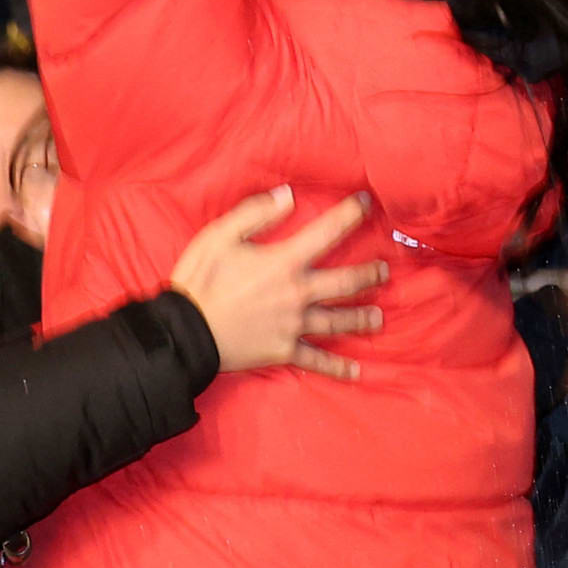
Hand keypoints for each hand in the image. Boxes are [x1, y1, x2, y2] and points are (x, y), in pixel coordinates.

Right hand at [169, 189, 384, 378]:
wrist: (183, 332)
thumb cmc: (199, 281)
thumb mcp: (218, 237)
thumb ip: (254, 213)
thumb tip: (288, 195)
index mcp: (284, 262)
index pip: (327, 232)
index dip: (350, 214)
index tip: (367, 203)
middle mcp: (298, 293)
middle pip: (347, 282)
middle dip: (370, 275)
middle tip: (384, 272)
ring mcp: (294, 324)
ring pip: (339, 321)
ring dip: (363, 319)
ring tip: (379, 318)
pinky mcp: (284, 350)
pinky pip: (316, 360)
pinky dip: (337, 368)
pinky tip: (356, 372)